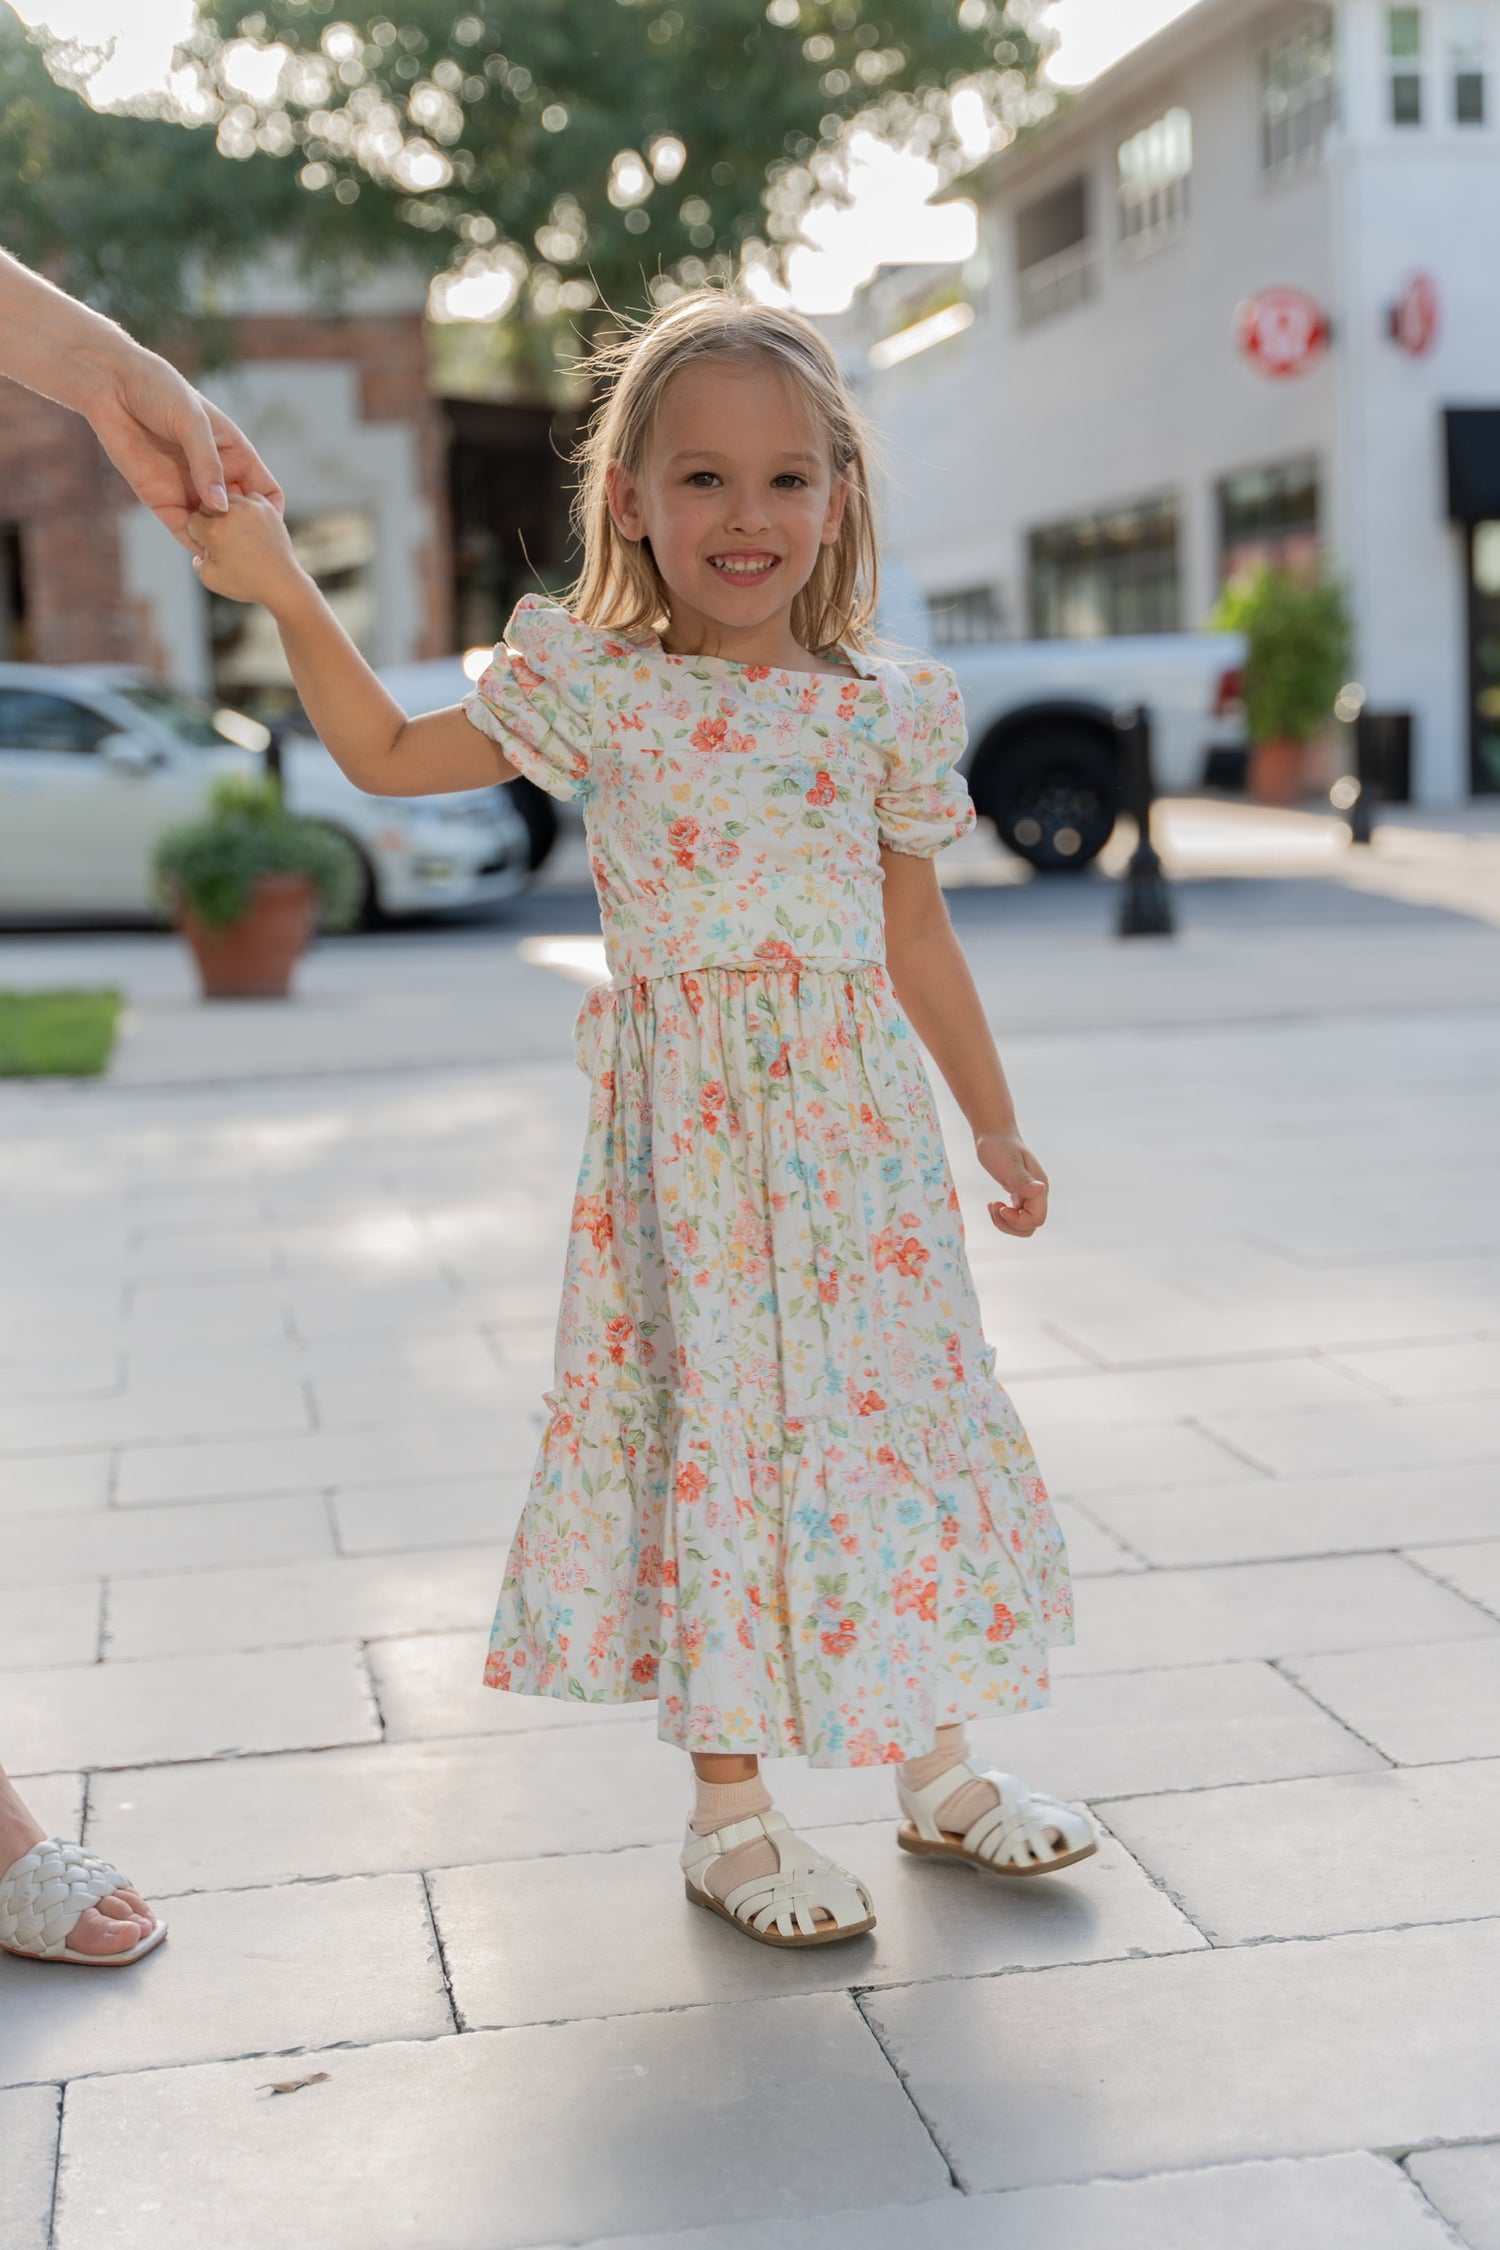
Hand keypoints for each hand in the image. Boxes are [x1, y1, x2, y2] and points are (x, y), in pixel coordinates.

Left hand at [82, 345, 283, 549]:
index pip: (265, 492)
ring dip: (219, 543)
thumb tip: (221, 507)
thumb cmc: (160, 391)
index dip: (270, 512)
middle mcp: (215, 477)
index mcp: (235, 454)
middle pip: (240, 517)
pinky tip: (201, 552)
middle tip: (243, 548)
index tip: (268, 528)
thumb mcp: (193, 422)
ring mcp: (189, 490)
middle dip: (244, 535)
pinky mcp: (162, 500)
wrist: (112, 386)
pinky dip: (194, 544)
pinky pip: (184, 530)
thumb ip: (207, 463)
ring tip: (224, 554)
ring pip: (213, 528)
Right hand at [186, 491, 305, 609]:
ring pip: (226, 499)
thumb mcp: (209, 579)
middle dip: (209, 522)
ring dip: (226, 512)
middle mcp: (231, 514)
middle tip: (221, 540)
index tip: (209, 547)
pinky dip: (246, 509)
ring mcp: (250, 507)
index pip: (192, 521)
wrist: (281, 582)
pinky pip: (248, 498)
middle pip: (206, 506)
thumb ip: (195, 561)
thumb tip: (199, 549)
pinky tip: (248, 525)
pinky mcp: (266, 507)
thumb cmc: (245, 583)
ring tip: (235, 533)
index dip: (198, 536)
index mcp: (214, 531)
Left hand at [975, 1130, 1048, 1236]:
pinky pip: (1017, 1215)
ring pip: (1024, 1223)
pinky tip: (993, 1203)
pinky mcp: (1019, 1194)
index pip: (1036, 1219)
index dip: (1017, 1220)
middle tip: (994, 1206)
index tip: (1000, 1207)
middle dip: (1010, 1224)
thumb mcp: (1008, 1163)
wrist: (994, 1133)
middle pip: (1031, 1225)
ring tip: (993, 1205)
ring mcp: (1029, 1194)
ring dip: (1006, 1222)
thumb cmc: (999, 1145)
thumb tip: (1040, 1190)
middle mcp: (1037, 1193)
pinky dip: (1004, 1216)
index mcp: (1039, 1187)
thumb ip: (1022, 1180)